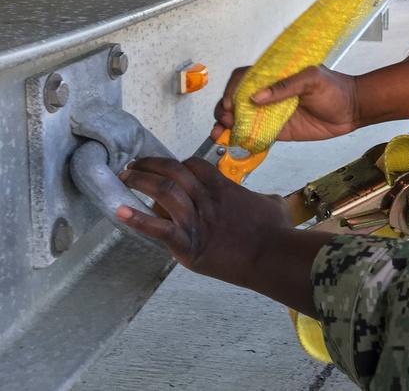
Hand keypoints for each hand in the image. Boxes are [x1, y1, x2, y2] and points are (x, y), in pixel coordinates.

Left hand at [117, 157, 332, 315]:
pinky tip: (120, 212)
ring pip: (163, 192)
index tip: (165, 168)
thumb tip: (268, 202)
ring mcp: (196, 220)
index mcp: (224, 188)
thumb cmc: (277, 231)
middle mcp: (206, 199)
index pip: (193, 165)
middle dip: (149, 165)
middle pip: (173, 172)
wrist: (273, 256)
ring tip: (123, 179)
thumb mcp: (274, 204)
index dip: (176, 164)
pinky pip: (158, 228)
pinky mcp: (188, 244)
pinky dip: (137, 219)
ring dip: (139, 182)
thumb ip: (264, 198)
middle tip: (133, 167)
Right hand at [211, 65, 359, 141]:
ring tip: (220, 134)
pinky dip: (242, 140)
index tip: (231, 102)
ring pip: (242, 118)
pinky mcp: (278, 131)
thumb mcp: (312, 80)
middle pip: (237, 99)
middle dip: (225, 109)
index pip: (245, 77)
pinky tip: (232, 144)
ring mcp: (271, 113)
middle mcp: (269, 94)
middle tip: (224, 120)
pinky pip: (256, 135)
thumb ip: (285, 87)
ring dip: (227, 125)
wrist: (352, 110)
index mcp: (274, 75)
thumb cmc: (334, 88)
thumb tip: (256, 97)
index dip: (233, 88)